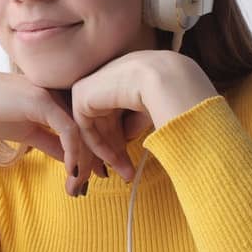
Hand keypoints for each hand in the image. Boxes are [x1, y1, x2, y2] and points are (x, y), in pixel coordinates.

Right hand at [0, 72, 103, 195]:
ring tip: (82, 183)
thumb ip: (52, 144)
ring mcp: (54, 93)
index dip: (95, 148)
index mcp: (60, 95)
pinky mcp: (44, 100)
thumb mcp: (30, 133)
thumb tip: (71, 162)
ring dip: (86, 159)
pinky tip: (72, 172)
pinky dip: (73, 153)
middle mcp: (62, 90)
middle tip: (102, 179)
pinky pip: (69, 130)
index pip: (86, 123)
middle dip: (100, 154)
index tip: (98, 171)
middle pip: (90, 125)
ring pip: (83, 129)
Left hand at [69, 50, 218, 180]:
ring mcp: (91, 84)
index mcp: (121, 76)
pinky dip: (99, 148)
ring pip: (93, 129)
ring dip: (108, 155)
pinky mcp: (81, 94)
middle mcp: (105, 78)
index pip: (115, 115)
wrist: (166, 80)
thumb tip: (127, 137)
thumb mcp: (149, 110)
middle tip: (126, 174)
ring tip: (124, 174)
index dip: (121, 142)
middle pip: (103, 124)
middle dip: (114, 153)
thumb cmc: (169, 92)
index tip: (130, 165)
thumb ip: (135, 121)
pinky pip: (86, 129)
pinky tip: (114, 161)